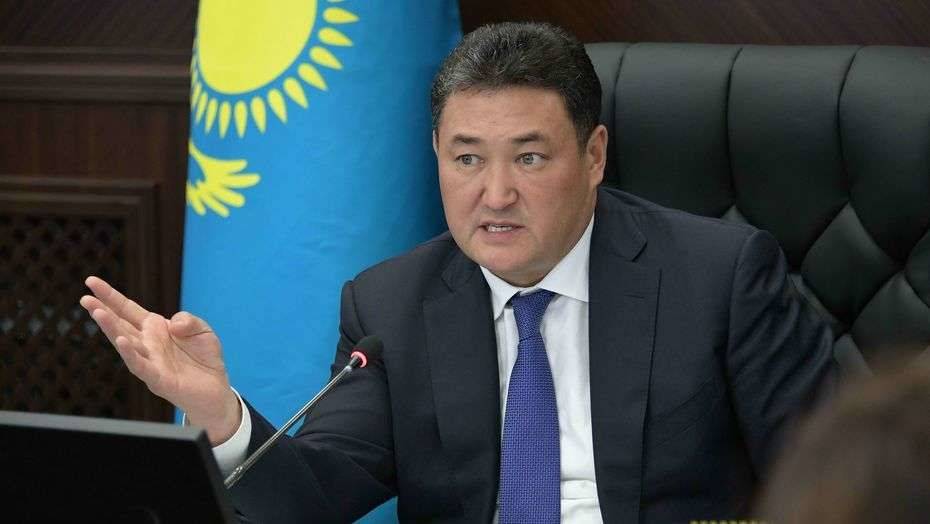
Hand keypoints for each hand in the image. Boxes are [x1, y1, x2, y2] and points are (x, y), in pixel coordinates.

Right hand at [80, 276, 240, 444]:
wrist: (214, 390)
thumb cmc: (204, 358)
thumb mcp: (201, 329)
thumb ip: (187, 320)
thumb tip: (172, 324)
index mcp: (154, 328)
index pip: (127, 309)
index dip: (110, 296)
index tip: (91, 282)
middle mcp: (147, 343)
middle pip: (120, 324)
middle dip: (101, 310)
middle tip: (84, 298)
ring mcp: (149, 361)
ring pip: (125, 343)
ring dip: (111, 328)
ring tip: (97, 312)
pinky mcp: (157, 379)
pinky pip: (140, 365)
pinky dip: (130, 353)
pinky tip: (121, 340)